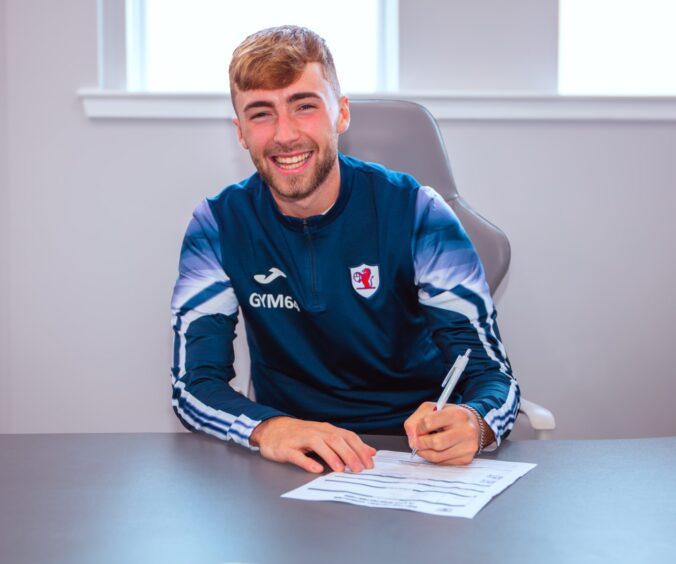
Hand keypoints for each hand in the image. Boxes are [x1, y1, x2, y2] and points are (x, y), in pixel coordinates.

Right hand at [249, 416, 376, 473]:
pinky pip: (297, 455)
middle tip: (359, 469)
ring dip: (331, 457)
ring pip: (318, 444)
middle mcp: (315, 432)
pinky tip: (316, 469)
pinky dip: (307, 462)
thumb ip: (347, 443)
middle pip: (335, 440)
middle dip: (349, 454)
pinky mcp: (286, 448)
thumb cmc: (301, 434)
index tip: (369, 463)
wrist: (271, 429)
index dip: (359, 449)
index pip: (347, 436)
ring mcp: (300, 439)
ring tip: (340, 469)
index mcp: (326, 429)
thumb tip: (369, 451)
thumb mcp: (324, 436)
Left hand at [404, 403, 493, 464]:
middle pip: (435, 443)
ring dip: (425, 452)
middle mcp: (465, 430)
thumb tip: (411, 437)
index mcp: (456, 414)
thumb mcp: (434, 409)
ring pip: (437, 457)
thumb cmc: (451, 417)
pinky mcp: (466, 459)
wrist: (474, 425)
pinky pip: (443, 463)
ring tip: (424, 446)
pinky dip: (434, 458)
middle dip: (421, 443)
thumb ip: (417, 418)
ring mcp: (467, 447)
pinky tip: (436, 450)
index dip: (419, 427)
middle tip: (417, 441)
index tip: (419, 428)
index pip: (429, 422)